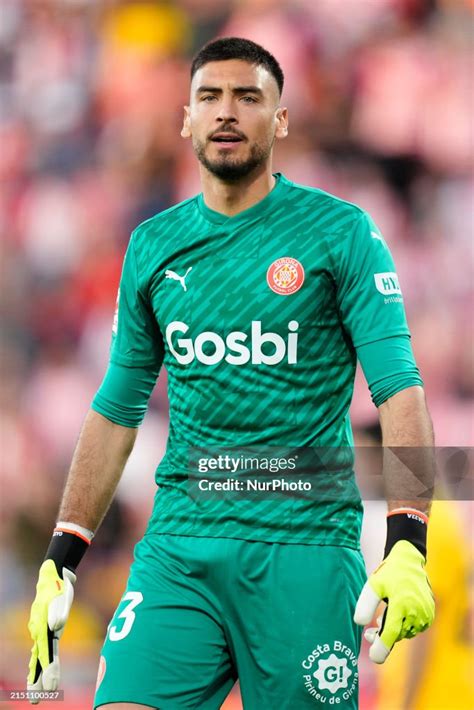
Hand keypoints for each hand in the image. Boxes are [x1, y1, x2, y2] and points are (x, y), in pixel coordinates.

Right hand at [27, 559, 75, 702]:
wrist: (51, 576)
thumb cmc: (57, 586)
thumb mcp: (60, 597)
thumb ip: (59, 611)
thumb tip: (56, 626)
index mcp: (42, 626)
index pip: (45, 653)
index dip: (47, 669)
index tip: (50, 686)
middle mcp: (38, 631)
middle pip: (38, 660)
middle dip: (37, 680)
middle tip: (35, 700)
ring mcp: (39, 630)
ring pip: (38, 657)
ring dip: (36, 676)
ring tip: (35, 694)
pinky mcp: (45, 629)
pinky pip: (41, 650)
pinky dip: (38, 664)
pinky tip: (36, 674)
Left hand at [354, 540, 434, 662]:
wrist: (409, 562)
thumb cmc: (388, 574)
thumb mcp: (373, 585)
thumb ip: (365, 604)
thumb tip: (360, 624)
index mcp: (401, 604)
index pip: (390, 632)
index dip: (381, 647)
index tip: (374, 657)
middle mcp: (416, 611)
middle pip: (396, 635)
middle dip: (382, 637)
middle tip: (368, 635)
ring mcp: (425, 614)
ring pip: (406, 633)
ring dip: (393, 632)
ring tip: (381, 621)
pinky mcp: (430, 615)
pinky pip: (414, 628)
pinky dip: (404, 627)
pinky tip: (396, 617)